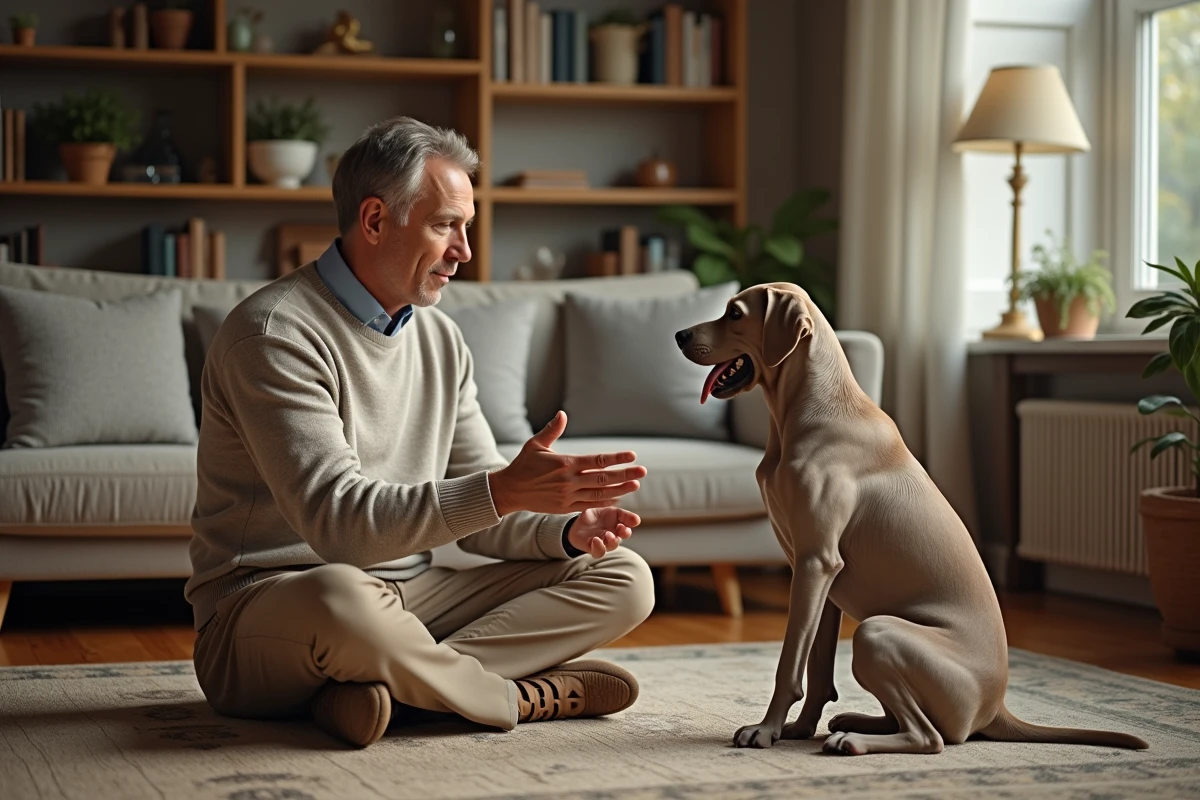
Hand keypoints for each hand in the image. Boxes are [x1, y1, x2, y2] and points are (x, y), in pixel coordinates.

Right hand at [489, 411, 646, 516]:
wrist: (509, 490)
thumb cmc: (523, 465)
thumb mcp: (535, 445)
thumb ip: (551, 430)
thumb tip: (562, 414)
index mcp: (564, 463)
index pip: (597, 460)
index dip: (616, 458)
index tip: (632, 456)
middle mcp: (568, 480)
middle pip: (603, 478)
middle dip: (625, 474)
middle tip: (642, 471)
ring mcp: (567, 496)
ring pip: (599, 494)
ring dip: (620, 490)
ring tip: (635, 485)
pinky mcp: (564, 508)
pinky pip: (589, 505)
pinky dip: (604, 502)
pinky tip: (618, 498)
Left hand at [567, 507, 639, 558]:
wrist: (578, 523)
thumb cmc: (596, 517)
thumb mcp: (609, 511)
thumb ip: (622, 515)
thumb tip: (638, 519)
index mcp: (617, 527)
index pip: (626, 529)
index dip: (628, 526)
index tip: (629, 522)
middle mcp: (612, 537)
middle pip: (620, 538)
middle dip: (623, 534)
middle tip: (620, 528)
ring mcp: (602, 543)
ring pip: (611, 547)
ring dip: (612, 542)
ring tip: (608, 534)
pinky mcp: (592, 548)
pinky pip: (598, 552)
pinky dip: (598, 547)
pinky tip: (595, 540)